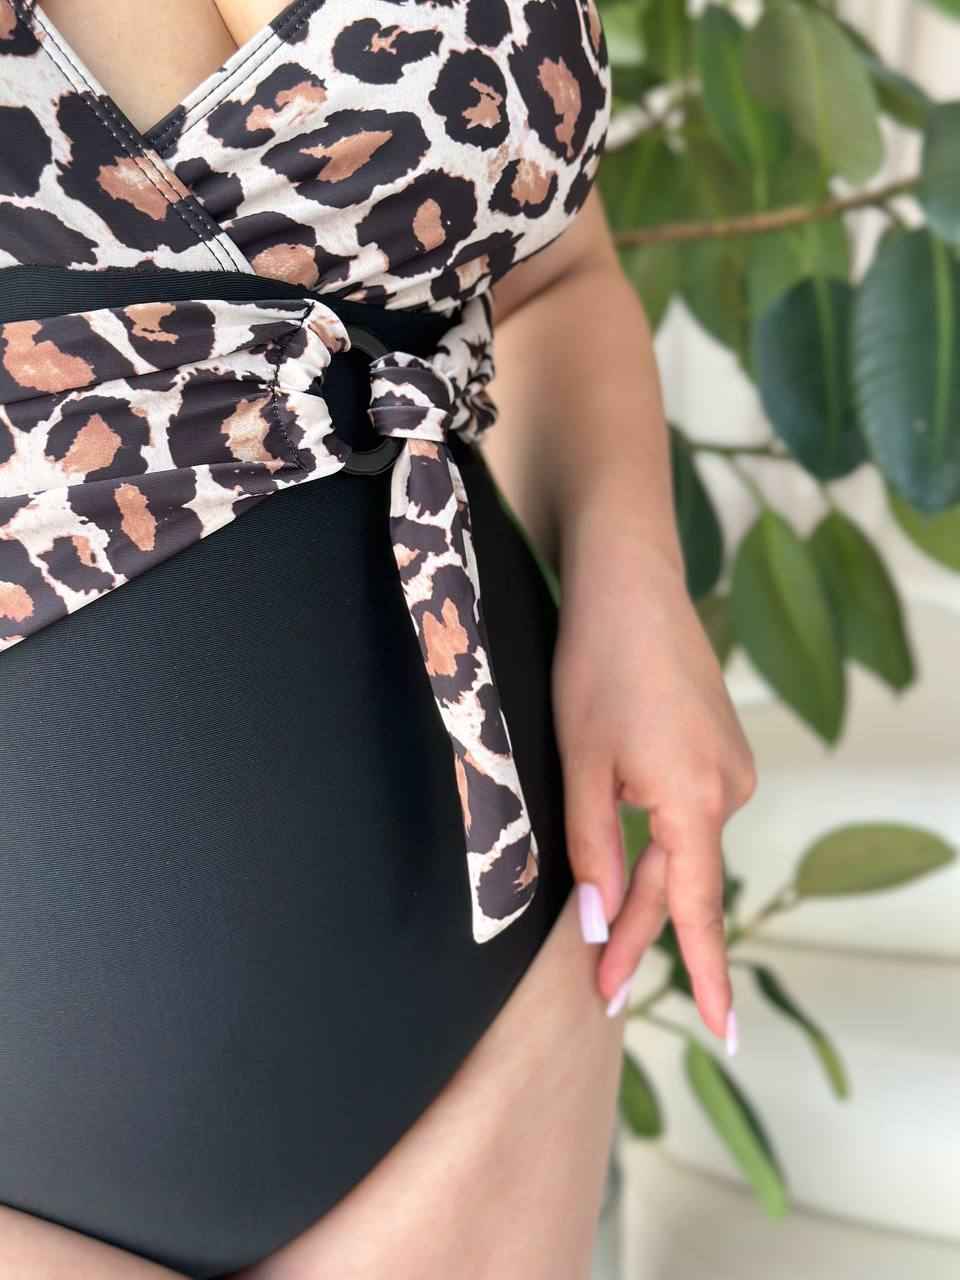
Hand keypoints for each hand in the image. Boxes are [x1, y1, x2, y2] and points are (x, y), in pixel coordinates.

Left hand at [550, 522, 756, 1043]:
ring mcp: (728, 766)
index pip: (699, 906)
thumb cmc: (595, 668)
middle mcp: (728, 788)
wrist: (628, 585)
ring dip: (642, 888)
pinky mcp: (715, 748)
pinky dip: (654, 842)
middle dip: (639, 935)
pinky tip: (623, 857)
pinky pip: (684, 813)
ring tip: (600, 940)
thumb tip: (597, 922)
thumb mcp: (580, 765)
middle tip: (602, 991)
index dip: (705, 972)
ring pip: (680, 848)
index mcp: (696, 798)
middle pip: (681, 882)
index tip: (723, 1033)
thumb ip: (593, 849)